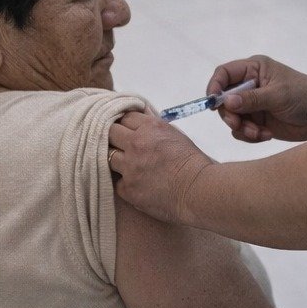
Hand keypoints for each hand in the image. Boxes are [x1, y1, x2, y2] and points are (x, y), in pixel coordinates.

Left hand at [108, 110, 213, 224]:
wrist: (199, 191)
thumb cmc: (192, 162)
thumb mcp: (174, 134)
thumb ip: (153, 127)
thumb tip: (139, 120)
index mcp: (150, 127)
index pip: (124, 117)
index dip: (126, 124)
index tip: (127, 129)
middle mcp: (136, 144)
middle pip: (109, 133)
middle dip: (114, 137)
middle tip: (121, 145)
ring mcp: (129, 167)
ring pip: (108, 157)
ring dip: (117, 159)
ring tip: (129, 165)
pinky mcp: (127, 188)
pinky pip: (117, 182)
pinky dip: (125, 182)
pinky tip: (137, 184)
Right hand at [209, 56, 306, 142]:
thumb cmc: (305, 96)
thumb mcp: (278, 95)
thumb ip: (251, 99)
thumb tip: (226, 101)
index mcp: (254, 69)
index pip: (224, 73)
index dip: (215, 86)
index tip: (213, 103)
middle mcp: (249, 85)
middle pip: (223, 99)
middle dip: (229, 114)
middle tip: (237, 124)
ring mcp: (252, 104)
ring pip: (231, 117)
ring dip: (242, 128)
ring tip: (259, 133)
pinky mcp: (257, 121)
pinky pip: (241, 131)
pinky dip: (249, 135)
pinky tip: (266, 135)